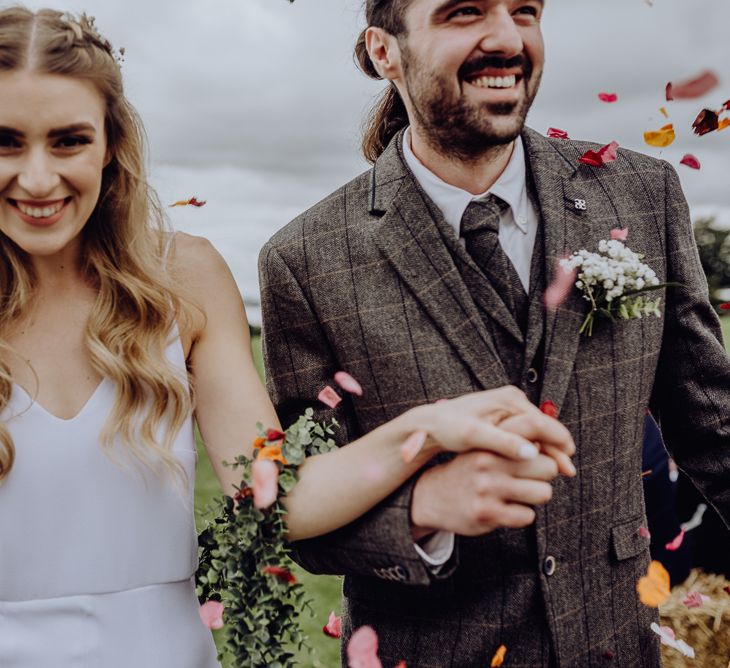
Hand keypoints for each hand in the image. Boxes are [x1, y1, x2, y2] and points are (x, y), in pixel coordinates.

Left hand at [409, 386, 575, 474]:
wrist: (433, 422)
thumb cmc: (450, 428)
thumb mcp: (474, 436)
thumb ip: (503, 442)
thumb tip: (532, 453)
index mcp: (508, 400)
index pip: (542, 422)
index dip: (558, 443)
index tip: (568, 461)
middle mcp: (512, 399)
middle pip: (543, 426)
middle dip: (557, 448)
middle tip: (569, 472)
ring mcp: (509, 407)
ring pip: (537, 431)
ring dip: (549, 450)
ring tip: (561, 471)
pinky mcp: (505, 416)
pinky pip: (527, 433)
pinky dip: (536, 447)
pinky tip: (542, 464)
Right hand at [410, 450, 558, 539]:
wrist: (432, 496)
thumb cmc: (469, 470)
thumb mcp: (484, 446)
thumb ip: (516, 441)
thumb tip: (558, 446)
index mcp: (490, 441)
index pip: (534, 428)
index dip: (557, 441)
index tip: (564, 452)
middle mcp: (488, 461)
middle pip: (548, 466)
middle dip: (544, 474)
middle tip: (530, 477)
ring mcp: (488, 488)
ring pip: (543, 493)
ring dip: (536, 495)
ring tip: (519, 493)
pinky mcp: (487, 514)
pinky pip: (528, 516)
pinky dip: (522, 515)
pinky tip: (506, 508)